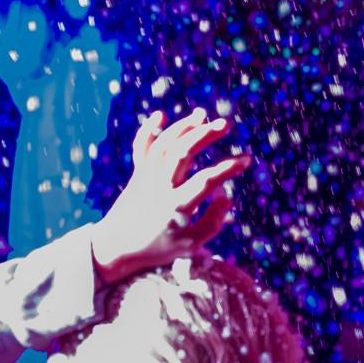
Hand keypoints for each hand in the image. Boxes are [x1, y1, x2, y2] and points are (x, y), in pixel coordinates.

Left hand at [90, 108, 249, 284]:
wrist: (117, 247)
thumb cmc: (159, 248)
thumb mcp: (191, 244)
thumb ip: (212, 222)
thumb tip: (226, 196)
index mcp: (176, 208)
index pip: (206, 180)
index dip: (228, 168)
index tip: (247, 160)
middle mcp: (159, 188)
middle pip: (181, 153)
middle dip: (204, 134)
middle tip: (225, 124)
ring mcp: (146, 178)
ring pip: (163, 145)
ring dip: (183, 127)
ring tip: (203, 116)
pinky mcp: (137, 175)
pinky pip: (141, 148)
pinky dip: (148, 130)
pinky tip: (161, 115)